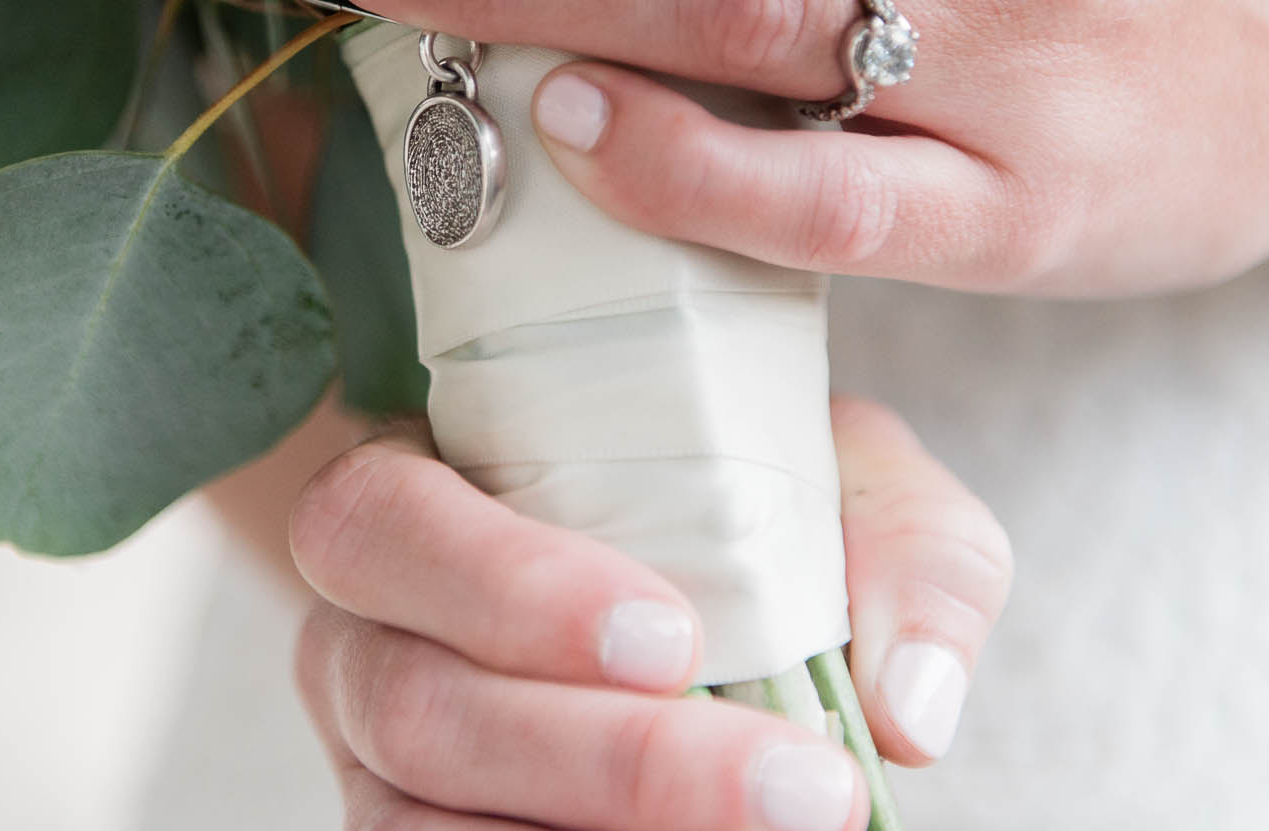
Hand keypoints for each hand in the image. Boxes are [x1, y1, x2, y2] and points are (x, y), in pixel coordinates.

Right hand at [289, 399, 1011, 830]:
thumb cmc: (720, 499)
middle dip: (613, 761)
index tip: (675, 640)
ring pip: (418, 823)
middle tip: (797, 789)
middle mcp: (358, 635)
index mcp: (405, 495)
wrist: (666, 576)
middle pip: (416, 708)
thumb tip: (911, 708)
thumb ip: (900, 550)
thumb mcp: (822, 472)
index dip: (507, 586)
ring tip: (778, 829)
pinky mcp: (410, 828)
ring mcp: (370, 762)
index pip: (387, 522)